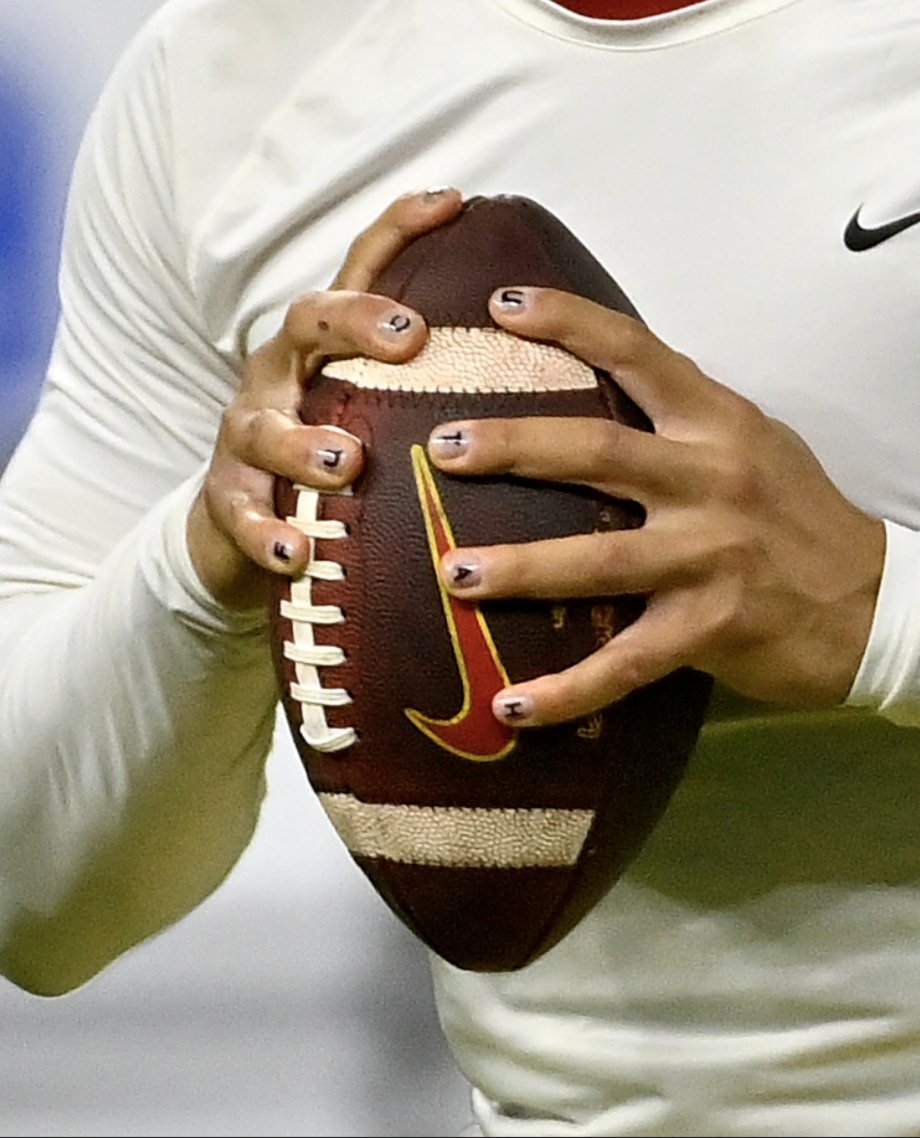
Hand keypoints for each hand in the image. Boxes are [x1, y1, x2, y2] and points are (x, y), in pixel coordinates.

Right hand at [187, 187, 462, 608]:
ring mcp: (248, 433)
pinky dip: (267, 533)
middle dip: (355, 321)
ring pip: (266, 424)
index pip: (359, 270)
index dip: (398, 230)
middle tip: (409, 338)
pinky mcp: (226, 497)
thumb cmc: (335, 463)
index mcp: (328, 348)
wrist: (247, 530)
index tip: (454, 203)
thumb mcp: (381, 414)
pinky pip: (240, 512)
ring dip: (306, 442)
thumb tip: (552, 384)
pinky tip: (298, 553)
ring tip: (349, 462)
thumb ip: (440, 393)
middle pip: (306, 322)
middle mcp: (282, 375)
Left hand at [427, 286, 885, 725]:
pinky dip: (567, 690)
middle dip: (513, 447)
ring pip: (598, 560)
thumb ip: (682, 420)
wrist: (875, 603)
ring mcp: (710, 557)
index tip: (502, 306)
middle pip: (597, 452)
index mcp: (719, 424)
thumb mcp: (753, 445)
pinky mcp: (709, 629)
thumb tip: (598, 390)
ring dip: (519, 569)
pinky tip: (513, 706)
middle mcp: (712, 480)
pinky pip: (624, 664)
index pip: (639, 353)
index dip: (569, 322)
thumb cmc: (801, 518)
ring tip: (453, 573)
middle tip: (443, 447)